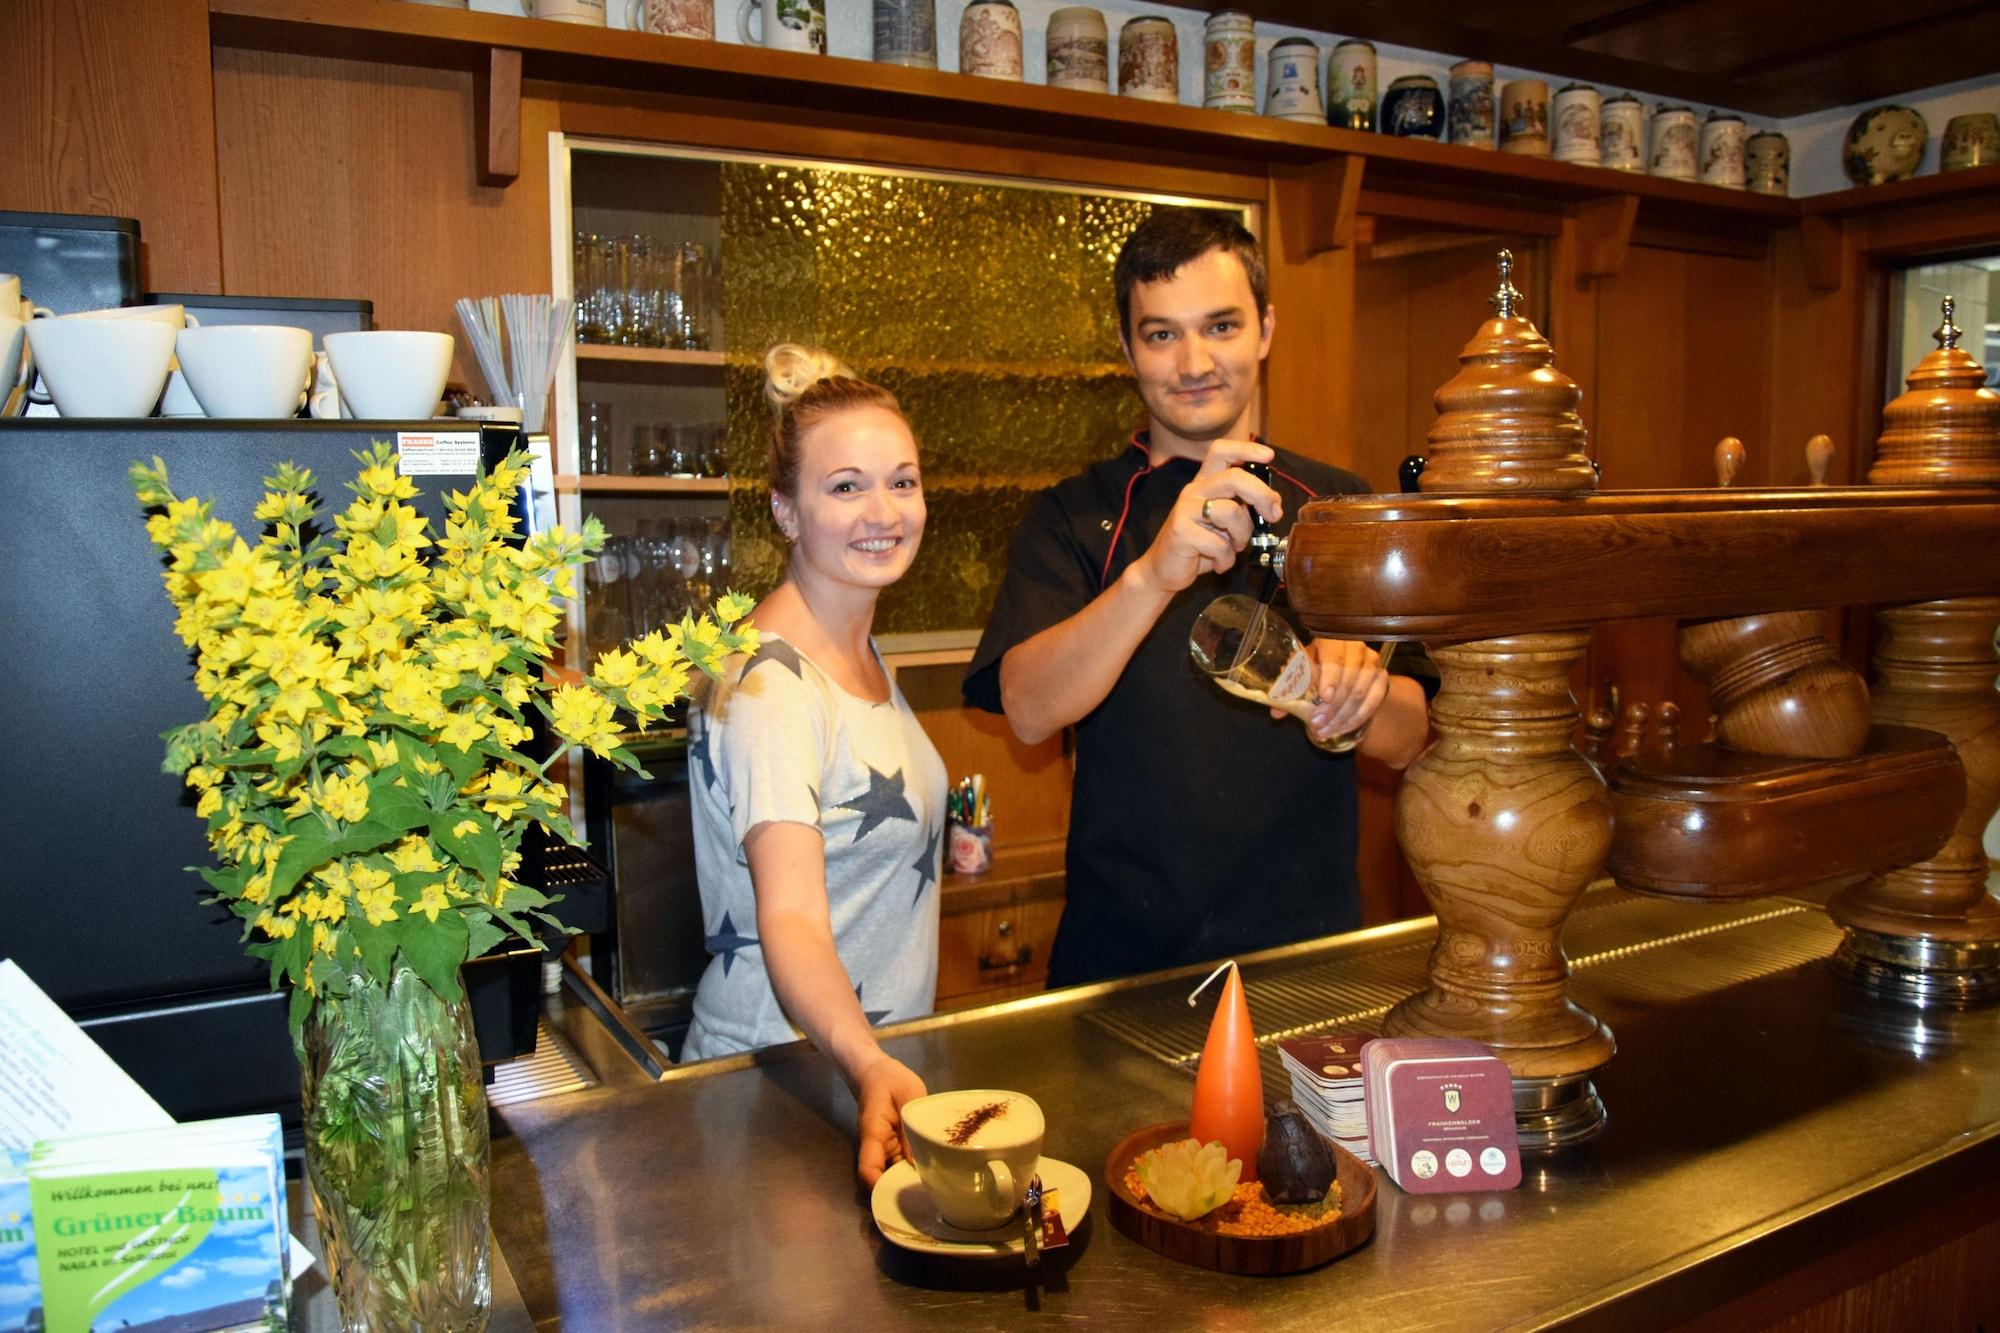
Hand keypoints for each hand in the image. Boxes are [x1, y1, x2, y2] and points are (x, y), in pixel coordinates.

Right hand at [855, 1054, 926, 1186]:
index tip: (902, 1196)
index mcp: (873, 1134)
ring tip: (934, 1189)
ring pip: (892, 1172)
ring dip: (908, 1181)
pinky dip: (912, 1169)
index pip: (867, 1169)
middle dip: (899, 1191)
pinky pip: (900, 1163)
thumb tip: (919, 1162)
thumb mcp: (908, 1095)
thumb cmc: (891, 1079)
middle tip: (927, 1198)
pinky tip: (933, 1172)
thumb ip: (912, 1126)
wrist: (878, 1071)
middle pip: (881, 1177)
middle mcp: (876, 1147)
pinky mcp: (894, 1146)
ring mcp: (884, 1148)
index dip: (879, 1187)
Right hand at [1131, 439, 1280, 594]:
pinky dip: (1227, 559)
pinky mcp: (1181, 531)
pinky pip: (1220, 544)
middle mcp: (1194, 491)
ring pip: (1232, 512)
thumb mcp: (1225, 524)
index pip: (1221, 452)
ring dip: (1242, 537)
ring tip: (1233, 549)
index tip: (1268, 456)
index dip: (1246, 449)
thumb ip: (1243, 510)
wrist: (1164, 570)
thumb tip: (1272, 503)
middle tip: (1274, 514)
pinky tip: (1219, 564)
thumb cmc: (1198, 547)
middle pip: (1234, 478)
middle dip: (1262, 495)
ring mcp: (1185, 510)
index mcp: (1204, 484)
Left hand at [1276, 638, 1389, 742]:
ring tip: (1325, 730)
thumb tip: (1277, 712)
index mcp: (1331, 640)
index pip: (1335, 656)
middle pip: (1349, 678)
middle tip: (1317, 723)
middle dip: (1333, 705)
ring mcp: (1372, 662)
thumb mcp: (1302, 670)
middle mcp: (1355, 647)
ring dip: (1343, 716)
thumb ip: (1289, 688)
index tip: (1324, 697)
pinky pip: (1374, 700)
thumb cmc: (1316, 666)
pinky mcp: (1381, 677)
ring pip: (1361, 692)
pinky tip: (1343, 728)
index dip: (1331, 677)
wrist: (1342, 666)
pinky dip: (1357, 717)